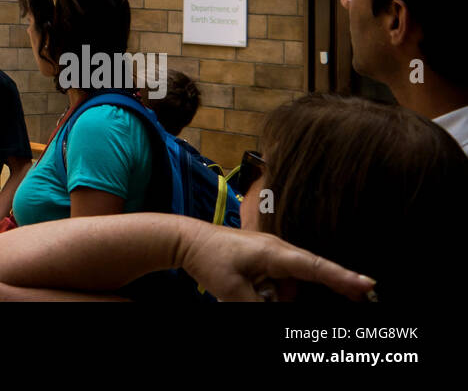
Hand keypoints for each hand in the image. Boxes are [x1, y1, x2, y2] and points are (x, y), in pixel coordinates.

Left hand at [178, 222, 375, 301]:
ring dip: (280, 298)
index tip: (368, 285)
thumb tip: (278, 314)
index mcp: (274, 253)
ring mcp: (270, 255)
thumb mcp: (232, 291)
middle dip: (330, 288)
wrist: (185, 239)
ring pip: (290, 286)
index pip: (315, 267)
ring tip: (247, 293)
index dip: (343, 278)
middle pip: (309, 276)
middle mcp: (277, 251)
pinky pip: (277, 284)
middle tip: (360, 299)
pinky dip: (271, 293)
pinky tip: (249, 292)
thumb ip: (259, 308)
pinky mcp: (263, 261)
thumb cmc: (208, 258)